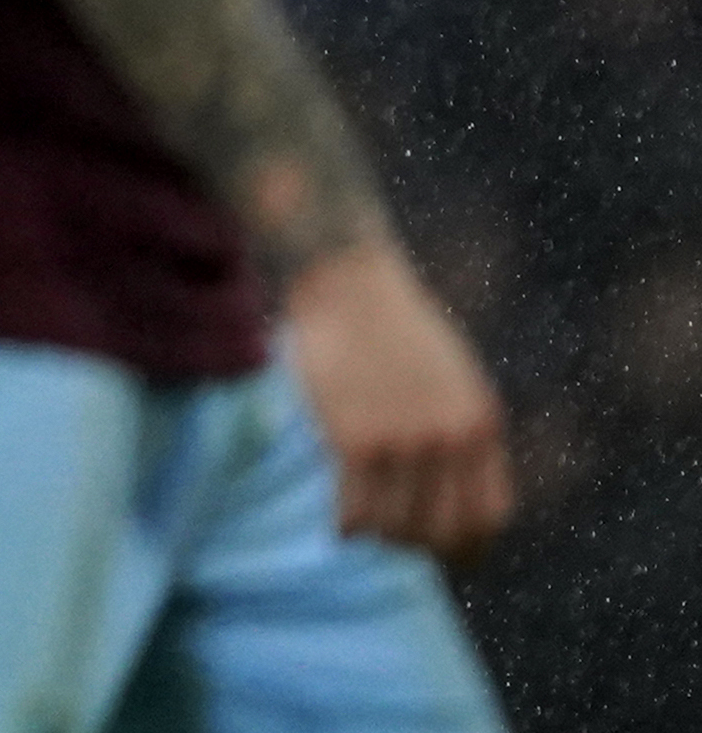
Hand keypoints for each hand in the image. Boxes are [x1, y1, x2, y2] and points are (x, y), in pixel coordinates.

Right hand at [283, 237, 510, 563]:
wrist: (346, 279)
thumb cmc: (393, 324)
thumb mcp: (452, 377)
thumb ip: (459, 429)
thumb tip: (453, 488)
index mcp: (480, 421)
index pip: (490, 515)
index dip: (471, 546)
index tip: (446, 553)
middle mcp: (450, 438)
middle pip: (445, 530)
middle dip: (421, 546)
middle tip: (396, 542)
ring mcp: (404, 440)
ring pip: (398, 526)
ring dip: (381, 536)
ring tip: (364, 527)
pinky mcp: (356, 438)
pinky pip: (357, 509)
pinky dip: (349, 527)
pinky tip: (340, 525)